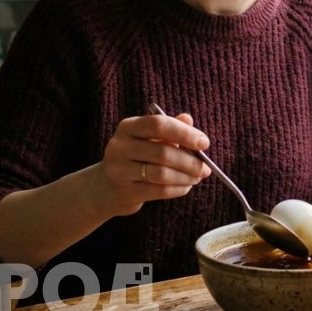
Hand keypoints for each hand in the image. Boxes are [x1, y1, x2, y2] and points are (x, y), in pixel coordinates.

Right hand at [94, 111, 211, 216]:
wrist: (106, 187)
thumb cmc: (135, 158)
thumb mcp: (149, 139)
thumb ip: (169, 128)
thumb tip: (188, 119)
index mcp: (128, 127)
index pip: (158, 124)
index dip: (184, 133)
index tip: (204, 143)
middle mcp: (120, 146)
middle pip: (163, 152)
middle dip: (190, 161)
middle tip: (205, 168)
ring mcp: (120, 170)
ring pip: (162, 173)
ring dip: (186, 177)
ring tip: (197, 177)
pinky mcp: (125, 191)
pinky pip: (159, 191)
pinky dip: (178, 189)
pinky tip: (185, 187)